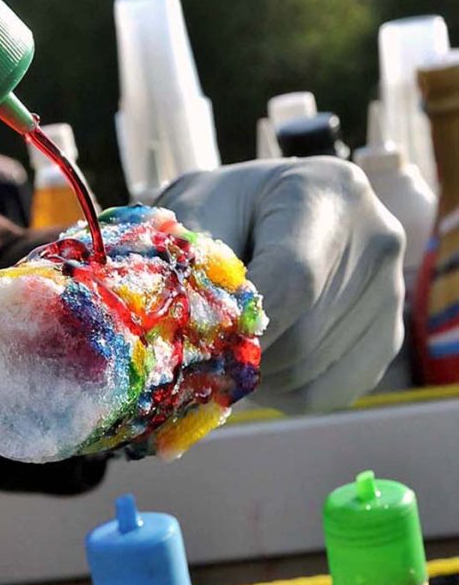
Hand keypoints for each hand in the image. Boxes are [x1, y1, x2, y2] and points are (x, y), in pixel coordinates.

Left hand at [158, 157, 404, 413]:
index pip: (295, 278)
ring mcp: (391, 291)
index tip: (203, 352)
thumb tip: (204, 335)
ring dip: (261, 377)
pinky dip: (284, 392)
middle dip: (247, 356)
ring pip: (315, 368)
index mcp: (328, 191)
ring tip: (231, 350)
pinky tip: (261, 367)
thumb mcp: (192, 217)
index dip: (246, 326)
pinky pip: (332, 391)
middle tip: (206, 354)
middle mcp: (377, 238)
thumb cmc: (217, 213)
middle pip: (307, 332)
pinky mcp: (389, 336)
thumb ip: (196, 268)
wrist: (257, 215)